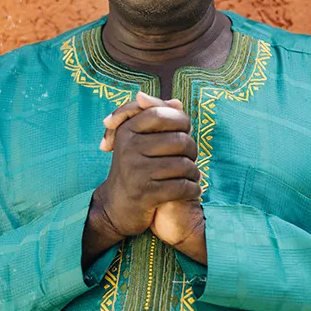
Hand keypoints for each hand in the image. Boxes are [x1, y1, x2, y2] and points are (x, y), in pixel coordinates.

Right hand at [91, 92, 200, 240]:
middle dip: (192, 151)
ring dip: (194, 173)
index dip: (181, 122)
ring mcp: (136, 171)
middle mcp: (128, 148)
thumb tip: (177, 103)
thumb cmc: (134, 168)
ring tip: (190, 176)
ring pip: (184, 165)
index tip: (182, 133)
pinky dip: (193, 190)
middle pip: (180, 141)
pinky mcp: (145, 194)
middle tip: (189, 159)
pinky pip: (183, 187)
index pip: (163, 114)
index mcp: (127, 130)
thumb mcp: (137, 139)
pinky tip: (191, 190)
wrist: (116, 207)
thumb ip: (157, 117)